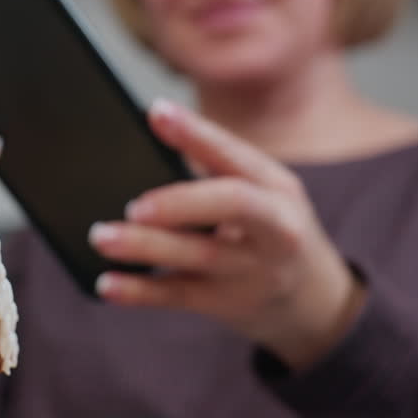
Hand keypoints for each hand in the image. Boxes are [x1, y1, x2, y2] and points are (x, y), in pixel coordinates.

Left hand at [88, 99, 364, 371]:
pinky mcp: (230, 304)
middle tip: (134, 206)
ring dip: (146, 247)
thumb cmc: (271, 229)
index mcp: (277, 187)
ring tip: (101, 236)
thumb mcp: (263, 192)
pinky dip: (140, 291)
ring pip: (200, 255)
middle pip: (232, 205)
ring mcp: (255, 270)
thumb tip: (151, 127)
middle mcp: (275, 227)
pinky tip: (107, 283)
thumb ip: (215, 165)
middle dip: (182, 202)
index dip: (197, 133)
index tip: (156, 112)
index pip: (236, 155)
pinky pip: (181, 296)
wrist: (316, 301)